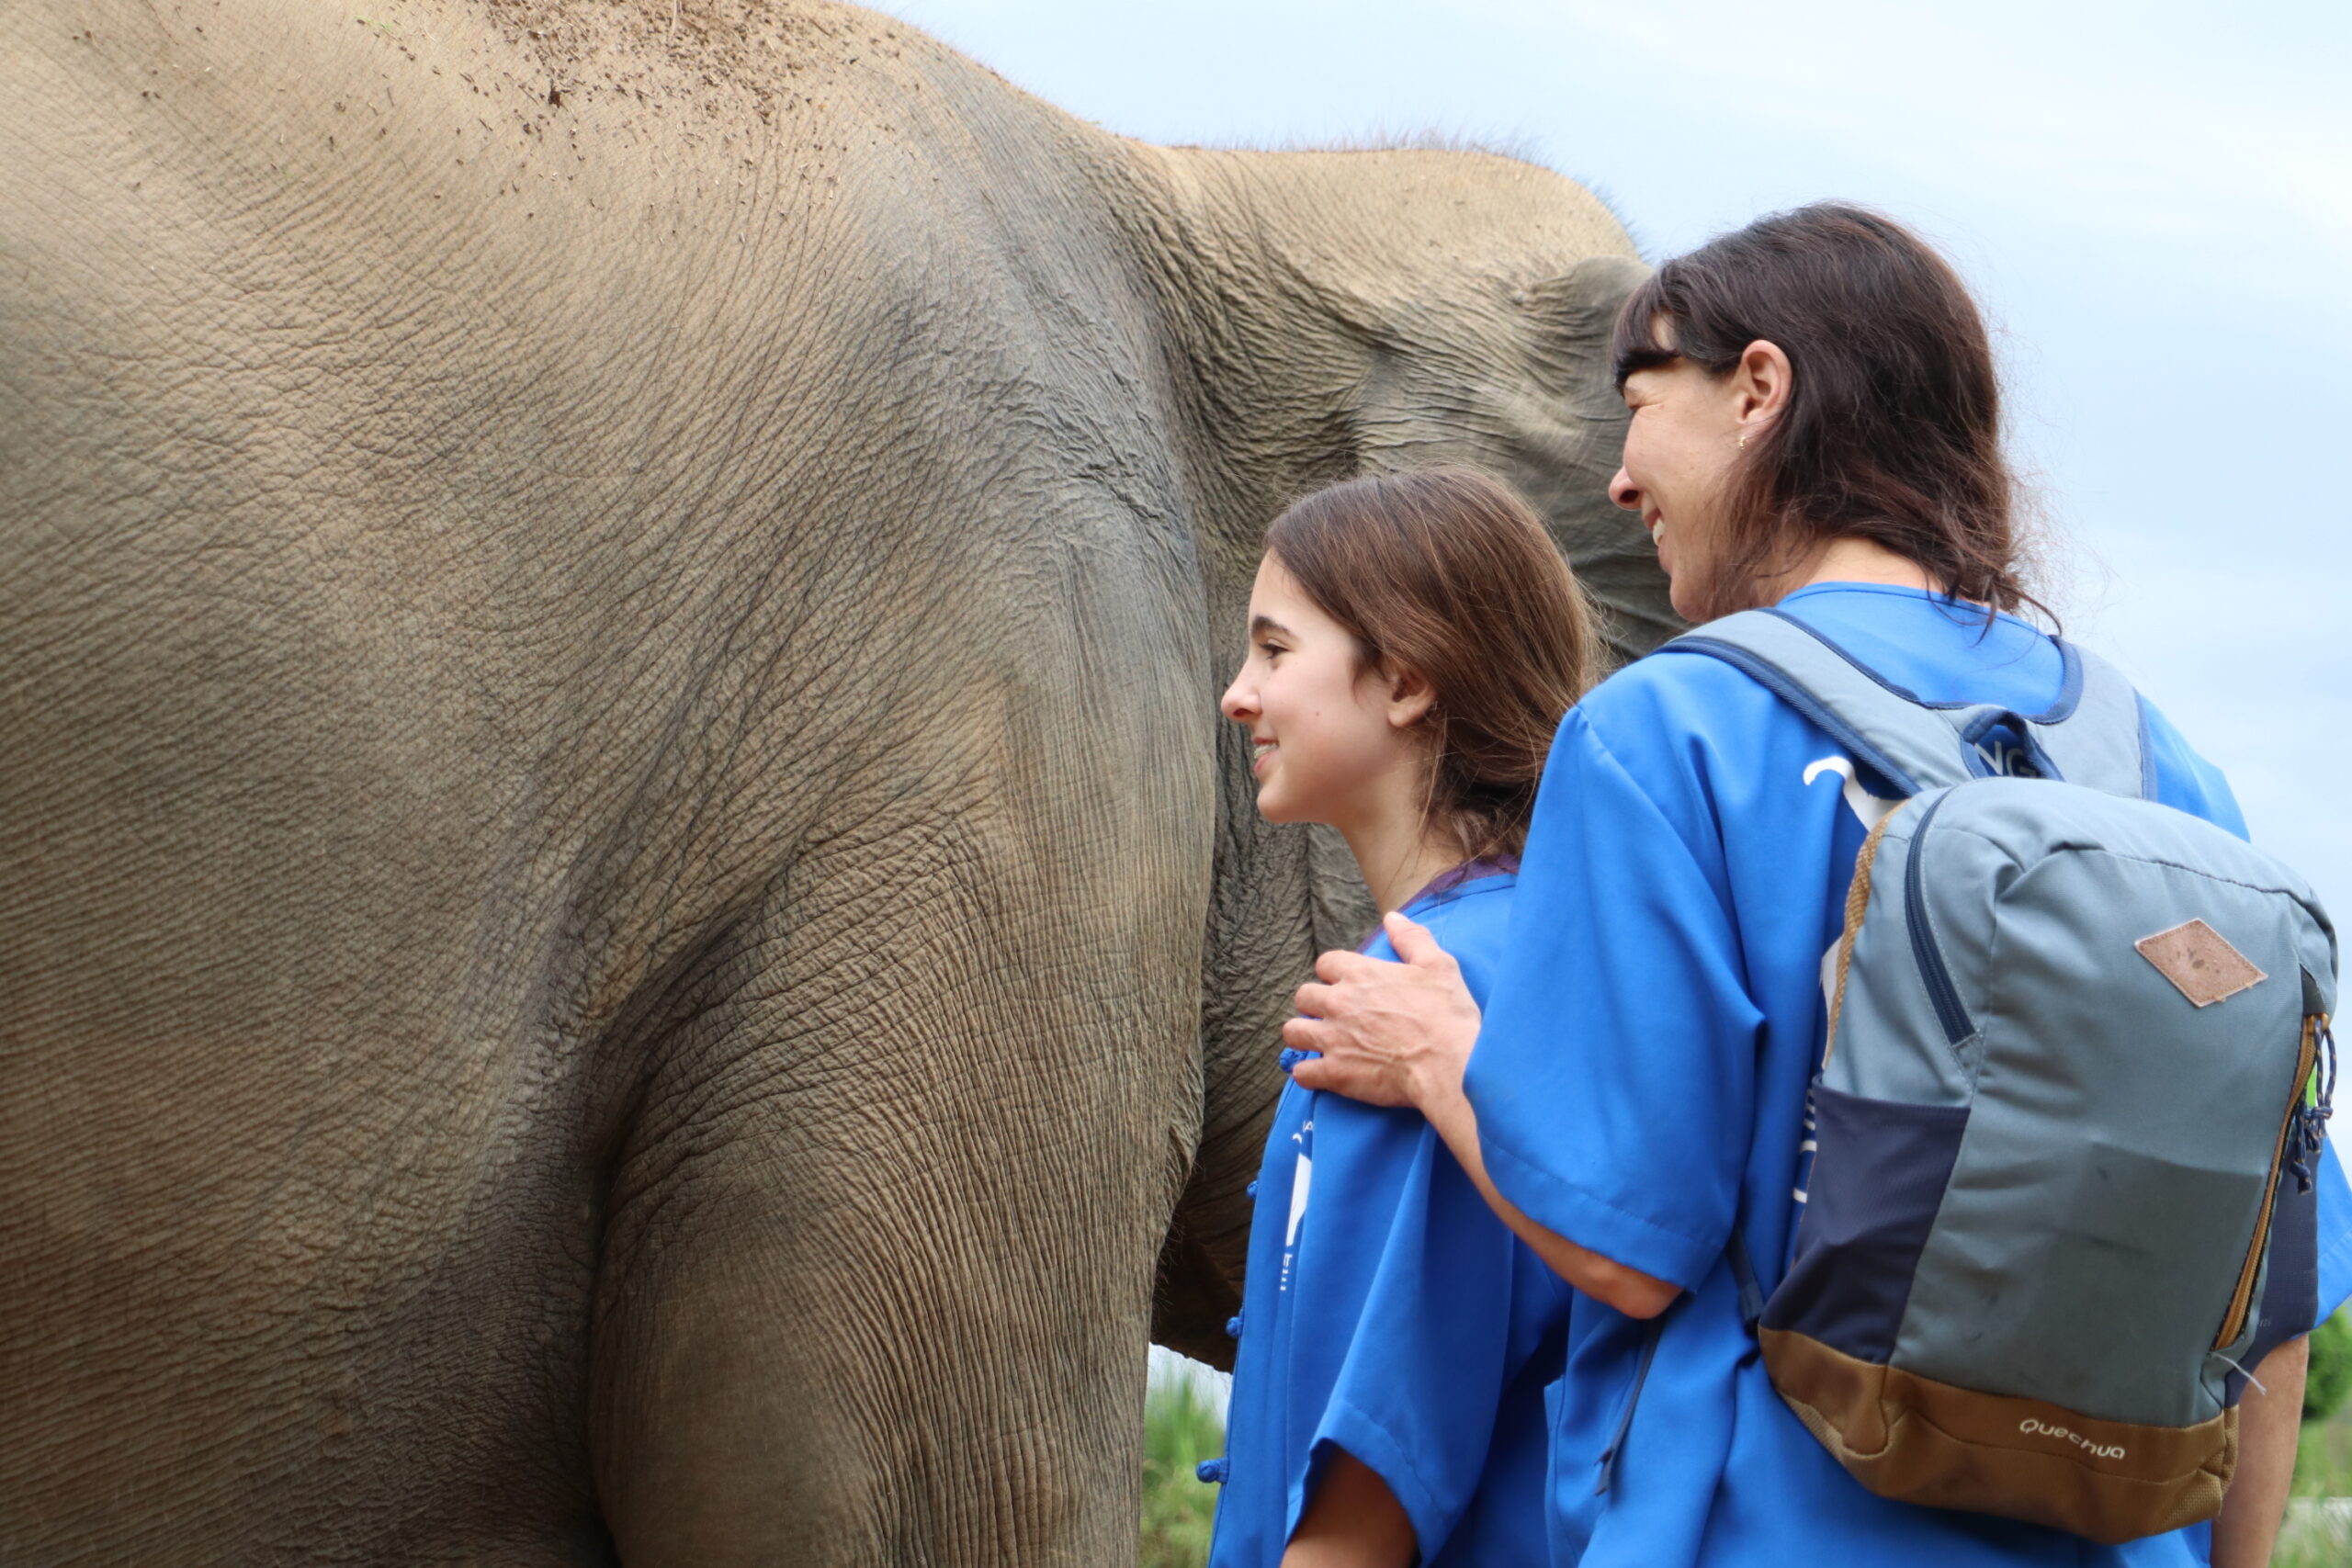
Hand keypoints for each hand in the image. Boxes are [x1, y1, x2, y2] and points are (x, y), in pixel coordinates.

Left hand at [1286, 911, 1480, 1110]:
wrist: (1449, 1065)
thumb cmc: (1447, 1015)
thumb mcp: (1438, 966)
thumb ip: (1411, 938)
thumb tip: (1392, 917)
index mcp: (1361, 974)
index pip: (1325, 963)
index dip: (1333, 973)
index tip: (1344, 984)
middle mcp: (1339, 1003)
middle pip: (1303, 996)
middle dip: (1313, 1004)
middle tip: (1331, 1015)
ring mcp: (1333, 1039)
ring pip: (1293, 1032)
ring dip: (1303, 1036)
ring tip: (1318, 1043)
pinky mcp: (1334, 1073)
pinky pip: (1302, 1073)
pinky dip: (1309, 1074)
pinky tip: (1321, 1074)